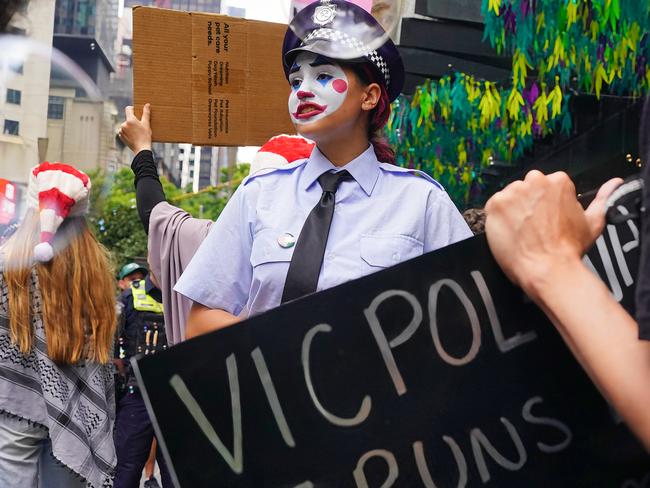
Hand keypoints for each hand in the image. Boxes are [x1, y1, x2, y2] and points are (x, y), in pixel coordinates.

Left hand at [119, 104, 151, 153]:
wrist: (141, 150)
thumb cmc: (145, 137)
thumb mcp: (147, 124)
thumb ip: (146, 113)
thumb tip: (147, 104)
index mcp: (130, 120)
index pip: (128, 109)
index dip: (133, 109)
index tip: (137, 112)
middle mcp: (124, 124)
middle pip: (128, 118)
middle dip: (133, 120)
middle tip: (140, 126)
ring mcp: (121, 131)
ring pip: (126, 125)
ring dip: (130, 127)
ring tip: (137, 133)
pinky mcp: (120, 136)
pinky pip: (123, 131)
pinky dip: (127, 132)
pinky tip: (134, 136)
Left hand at [485, 170, 621, 295]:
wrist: (548, 268)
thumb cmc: (569, 248)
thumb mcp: (593, 221)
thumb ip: (603, 198)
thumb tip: (614, 183)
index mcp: (558, 181)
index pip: (544, 186)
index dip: (544, 205)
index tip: (546, 218)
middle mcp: (535, 181)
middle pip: (525, 188)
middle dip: (527, 204)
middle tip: (533, 226)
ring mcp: (513, 192)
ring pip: (509, 197)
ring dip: (512, 211)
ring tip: (522, 231)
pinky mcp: (496, 204)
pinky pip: (493, 206)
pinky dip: (498, 218)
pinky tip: (510, 232)